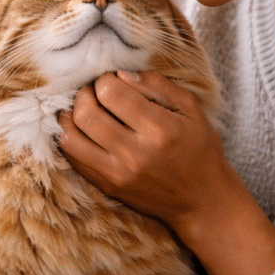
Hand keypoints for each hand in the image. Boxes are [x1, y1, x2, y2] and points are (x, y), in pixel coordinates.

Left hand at [58, 70, 237, 229]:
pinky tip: (84, 130)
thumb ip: (158, 85)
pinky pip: (73, 158)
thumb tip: (122, 74)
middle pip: (86, 114)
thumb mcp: (192, 110)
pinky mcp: (108, 186)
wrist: (202, 200)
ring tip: (86, 109)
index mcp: (160, 129)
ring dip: (72, 116)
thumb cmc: (200, 150)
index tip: (114, 80)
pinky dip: (72, 138)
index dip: (106, 79)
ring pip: (72, 138)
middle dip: (85, 94)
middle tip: (96, 92)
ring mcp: (118, 173)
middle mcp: (136, 153)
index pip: (111, 93)